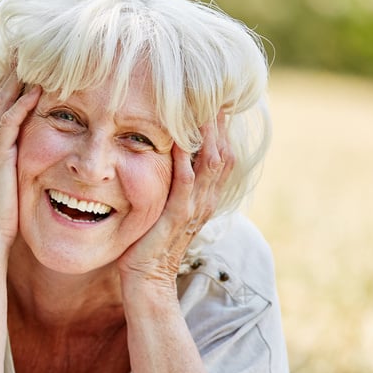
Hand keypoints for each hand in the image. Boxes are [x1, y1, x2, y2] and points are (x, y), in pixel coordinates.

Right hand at [0, 72, 40, 252]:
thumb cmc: (0, 220)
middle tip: (23, 44)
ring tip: (28, 54)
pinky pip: (9, 124)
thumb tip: (29, 162)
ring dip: (14, 78)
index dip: (9, 82)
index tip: (24, 60)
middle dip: (9, 70)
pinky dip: (22, 104)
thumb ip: (16, 169)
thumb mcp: (10, 186)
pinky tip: (36, 89)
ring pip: (0, 103)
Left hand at [118, 110, 233, 287]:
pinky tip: (178, 137)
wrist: (148, 281)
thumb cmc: (150, 245)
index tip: (215, 99)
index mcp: (205, 198)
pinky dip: (185, 158)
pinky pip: (185, 182)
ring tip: (204, 104)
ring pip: (211, 163)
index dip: (222, 128)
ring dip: (208, 133)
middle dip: (220, 123)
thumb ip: (173, 187)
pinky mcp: (176, 217)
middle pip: (224, 153)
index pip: (223, 155)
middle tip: (215, 91)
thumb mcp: (167, 210)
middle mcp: (205, 201)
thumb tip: (167, 159)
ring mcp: (194, 209)